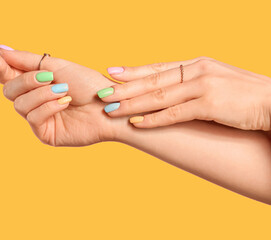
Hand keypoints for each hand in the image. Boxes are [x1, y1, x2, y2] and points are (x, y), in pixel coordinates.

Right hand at [0, 45, 128, 145]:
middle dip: (26, 81)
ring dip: (42, 95)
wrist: (111, 105)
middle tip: (48, 77)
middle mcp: (33, 100)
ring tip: (64, 91)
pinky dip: (48, 107)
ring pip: (19, 105)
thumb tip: (0, 50)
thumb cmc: (89, 85)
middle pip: (9, 90)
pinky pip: (33, 118)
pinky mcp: (45, 133)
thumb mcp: (56, 66)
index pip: (8, 76)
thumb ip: (26, 60)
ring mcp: (38, 117)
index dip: (0, 69)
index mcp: (34, 82)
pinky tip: (65, 103)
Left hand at [100, 57, 270, 130]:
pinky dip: (154, 119)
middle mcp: (198, 71)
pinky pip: (175, 113)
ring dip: (132, 104)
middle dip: (124, 88)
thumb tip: (171, 92)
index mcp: (198, 64)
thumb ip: (194, 84)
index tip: (112, 72)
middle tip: (101, 93)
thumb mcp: (219, 83)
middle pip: (153, 80)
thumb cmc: (247, 98)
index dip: (134, 71)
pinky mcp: (210, 104)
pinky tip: (137, 123)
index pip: (159, 67)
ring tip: (111, 110)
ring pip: (159, 96)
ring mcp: (204, 86)